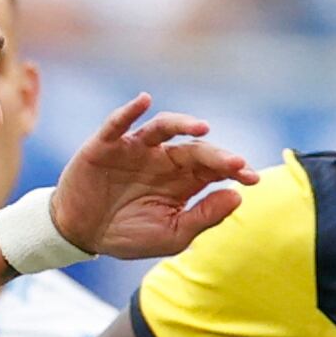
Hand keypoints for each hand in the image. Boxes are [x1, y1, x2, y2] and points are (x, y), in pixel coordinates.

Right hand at [49, 95, 257, 259]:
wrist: (82, 234)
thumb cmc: (129, 235)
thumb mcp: (172, 235)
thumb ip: (203, 217)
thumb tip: (237, 197)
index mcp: (183, 181)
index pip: (214, 169)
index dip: (234, 170)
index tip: (252, 178)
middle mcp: (163, 159)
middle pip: (195, 148)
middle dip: (217, 155)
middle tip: (236, 164)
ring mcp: (136, 149)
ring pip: (163, 128)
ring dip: (182, 124)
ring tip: (201, 128)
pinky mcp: (107, 145)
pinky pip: (118, 123)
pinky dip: (130, 111)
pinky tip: (143, 101)